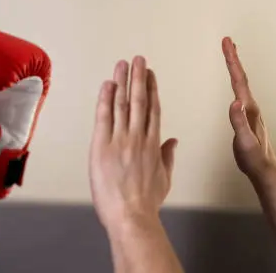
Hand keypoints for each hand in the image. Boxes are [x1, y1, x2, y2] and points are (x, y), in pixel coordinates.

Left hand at [89, 56, 177, 230]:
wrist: (131, 215)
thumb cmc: (147, 201)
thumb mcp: (164, 178)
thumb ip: (167, 156)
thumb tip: (173, 141)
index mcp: (153, 143)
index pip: (153, 109)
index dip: (152, 89)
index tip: (151, 74)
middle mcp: (138, 136)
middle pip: (139, 100)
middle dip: (138, 77)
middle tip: (138, 59)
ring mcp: (120, 139)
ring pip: (122, 104)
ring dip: (122, 81)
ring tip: (122, 64)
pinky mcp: (102, 146)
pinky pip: (104, 116)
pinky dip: (105, 99)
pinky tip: (107, 85)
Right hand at [222, 37, 275, 179]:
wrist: (264, 169)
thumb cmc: (253, 157)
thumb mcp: (245, 142)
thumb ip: (239, 122)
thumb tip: (234, 101)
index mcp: (249, 109)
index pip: (239, 80)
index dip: (232, 61)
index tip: (227, 43)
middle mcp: (250, 106)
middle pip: (241, 77)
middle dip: (233, 58)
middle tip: (227, 41)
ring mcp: (249, 111)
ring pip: (241, 83)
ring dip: (235, 67)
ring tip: (230, 55)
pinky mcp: (246, 116)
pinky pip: (240, 93)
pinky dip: (235, 81)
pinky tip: (234, 83)